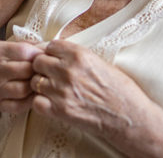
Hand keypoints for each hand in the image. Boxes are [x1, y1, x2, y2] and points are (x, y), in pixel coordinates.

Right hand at [0, 40, 43, 113]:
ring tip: (37, 83)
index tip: (44, 57)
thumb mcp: (5, 49)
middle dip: (37, 71)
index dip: (38, 54)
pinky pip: (19, 105)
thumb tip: (47, 46)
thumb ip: (25, 44)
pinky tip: (32, 96)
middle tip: (44, 72)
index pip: (23, 50)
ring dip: (34, 87)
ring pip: (23, 89)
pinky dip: (29, 101)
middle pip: (25, 70)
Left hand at [28, 40, 150, 138]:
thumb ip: (77, 57)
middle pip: (38, 62)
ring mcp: (61, 91)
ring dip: (42, 86)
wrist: (127, 116)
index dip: (52, 53)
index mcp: (79, 55)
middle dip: (43, 68)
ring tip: (54, 91)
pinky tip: (52, 104)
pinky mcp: (59, 110)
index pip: (50, 46)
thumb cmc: (119, 89)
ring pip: (35, 81)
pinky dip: (41, 103)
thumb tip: (58, 53)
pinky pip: (36, 102)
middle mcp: (67, 70)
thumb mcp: (100, 62)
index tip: (56, 60)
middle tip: (52, 76)